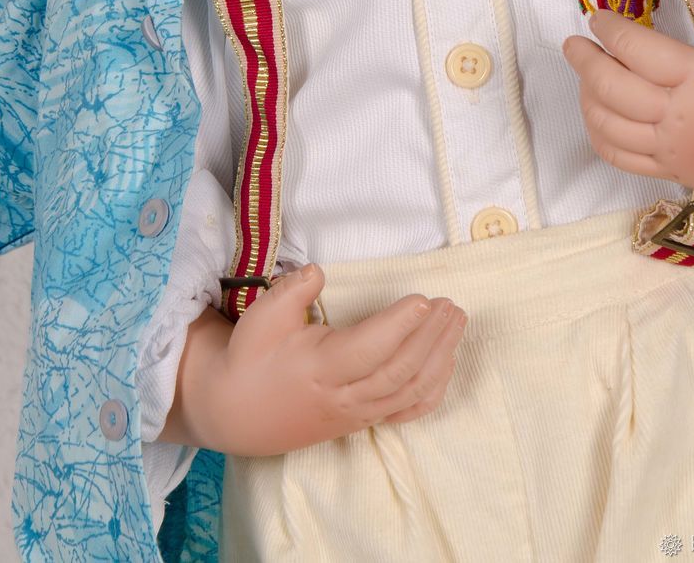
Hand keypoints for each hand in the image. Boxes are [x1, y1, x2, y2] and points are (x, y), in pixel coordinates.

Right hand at [203, 265, 467, 456]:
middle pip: (400, 370)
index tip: (424, 298)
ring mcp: (357, 413)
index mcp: (320, 368)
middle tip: (450, 304)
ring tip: (456, 322)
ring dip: (440, 357)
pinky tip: (447, 362)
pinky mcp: (362, 421)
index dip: (400, 325)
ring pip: (409, 391)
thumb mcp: (263, 316)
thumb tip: (319, 271)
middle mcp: (344, 396)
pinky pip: (406, 410)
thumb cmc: (252, 357)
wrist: (236, 411)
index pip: (369, 349)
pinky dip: (433, 388)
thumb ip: (294, 290)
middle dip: (431, 337)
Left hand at [561, 0, 693, 193]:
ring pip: (609, 124)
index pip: (636, 48)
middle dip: (584, 62)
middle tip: (574, 44)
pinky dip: (600, 136)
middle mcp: (678, 113)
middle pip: (612, 86)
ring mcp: (672, 147)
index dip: (610, 29)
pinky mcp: (673, 171)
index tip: (597, 17)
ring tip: (585, 78)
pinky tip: (597, 116)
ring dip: (587, 98)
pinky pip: (621, 158)